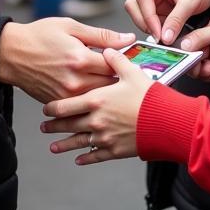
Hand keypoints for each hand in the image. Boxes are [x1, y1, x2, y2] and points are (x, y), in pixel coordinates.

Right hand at [0, 18, 134, 102]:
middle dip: (117, 80)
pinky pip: (80, 105)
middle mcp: (75, 81)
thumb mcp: (71, 27)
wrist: (11, 53)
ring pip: (96, 98)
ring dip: (105, 92)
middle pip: (109, 86)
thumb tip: (127, 38)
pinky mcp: (58, 103)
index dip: (123, 61)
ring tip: (109, 85)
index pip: (114, 66)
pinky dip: (88, 99)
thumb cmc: (40, 36)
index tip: (126, 58)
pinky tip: (91, 91)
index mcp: (80, 59)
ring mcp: (66, 96)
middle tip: (120, 73)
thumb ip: (102, 36)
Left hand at [41, 47, 151, 163]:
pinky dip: (85, 158)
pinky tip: (78, 159)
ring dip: (64, 145)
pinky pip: (95, 156)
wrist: (165, 122)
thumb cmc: (149, 96)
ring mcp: (104, 137)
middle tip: (44, 127)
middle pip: (69, 124)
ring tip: (53, 147)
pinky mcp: (115, 150)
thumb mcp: (132, 72)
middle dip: (54, 126)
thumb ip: (116, 60)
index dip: (54, 108)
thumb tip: (107, 50)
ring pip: (78, 142)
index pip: (67, 105)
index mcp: (97, 100)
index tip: (46, 109)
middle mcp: (96, 120)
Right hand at [124, 0, 209, 44]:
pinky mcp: (154, 5)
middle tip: (159, 37)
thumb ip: (177, 19)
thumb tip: (165, 37)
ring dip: (149, 26)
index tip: (158, 34)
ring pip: (138, 14)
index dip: (148, 18)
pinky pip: (148, 19)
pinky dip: (155, 27)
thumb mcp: (192, 1)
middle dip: (145, 23)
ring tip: (166, 33)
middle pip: (134, 5)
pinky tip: (167, 31)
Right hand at [180, 12, 209, 80]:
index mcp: (208, 28)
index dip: (184, 51)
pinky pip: (208, 73)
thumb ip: (203, 36)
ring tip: (208, 70)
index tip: (182, 59)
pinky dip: (207, 75)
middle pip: (192, 55)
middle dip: (192, 63)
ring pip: (199, 66)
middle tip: (197, 68)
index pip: (189, 40)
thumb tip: (184, 44)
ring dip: (200, 71)